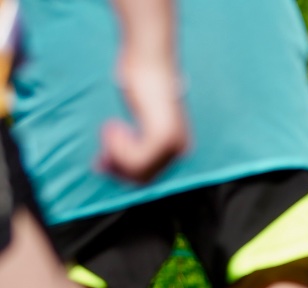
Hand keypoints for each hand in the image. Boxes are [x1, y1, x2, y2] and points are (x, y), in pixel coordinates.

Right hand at [99, 56, 187, 182]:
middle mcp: (180, 148)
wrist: (149, 61)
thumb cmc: (140, 86)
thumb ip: (128, 145)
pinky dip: (116, 147)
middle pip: (142, 179)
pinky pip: (136, 159)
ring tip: (110, 129)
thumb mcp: (137, 121)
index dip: (121, 173)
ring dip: (115, 154)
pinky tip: (112, 127)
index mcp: (177, 147)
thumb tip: (101, 168)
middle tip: (101, 152)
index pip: (148, 177)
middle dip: (116, 167)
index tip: (101, 162)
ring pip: (138, 171)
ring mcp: (173, 143)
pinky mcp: (163, 135)